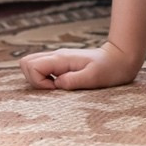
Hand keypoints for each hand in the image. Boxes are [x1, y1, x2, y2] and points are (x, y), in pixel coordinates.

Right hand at [20, 39, 140, 90]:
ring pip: (31, 64)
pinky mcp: (61, 64)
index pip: (32, 66)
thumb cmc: (110, 69)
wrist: (120, 58)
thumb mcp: (94, 78)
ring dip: (38, 80)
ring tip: (56, 88)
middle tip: (53, 89)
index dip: (39, 82)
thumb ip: (73, 80)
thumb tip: (56, 84)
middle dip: (33, 80)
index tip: (56, 89)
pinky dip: (44, 79)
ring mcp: (58, 59)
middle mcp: (56, 56)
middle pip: (26, 63)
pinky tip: (60, 85)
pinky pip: (42, 69)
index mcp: (61, 59)